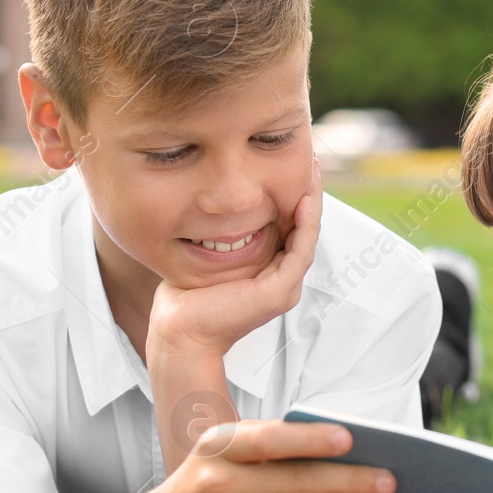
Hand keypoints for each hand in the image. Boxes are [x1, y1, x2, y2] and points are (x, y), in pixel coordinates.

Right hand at [141, 419, 394, 492]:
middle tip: (386, 480)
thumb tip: (338, 448)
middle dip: (349, 481)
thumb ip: (268, 443)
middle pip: (297, 481)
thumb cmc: (209, 481)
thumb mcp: (223, 451)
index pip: (270, 439)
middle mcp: (217, 483)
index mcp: (218, 445)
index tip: (349, 439)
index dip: (311, 440)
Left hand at [148, 159, 323, 358]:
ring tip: (312, 172)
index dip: (295, 198)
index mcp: (270, 275)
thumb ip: (224, 237)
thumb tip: (221, 207)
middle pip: (305, 230)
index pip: (292, 230)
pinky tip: (303, 199)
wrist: (179, 332)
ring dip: (313, 203)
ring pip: (308, 237)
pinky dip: (305, 224)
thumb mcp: (208, 257)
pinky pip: (301, 250)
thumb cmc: (186, 299)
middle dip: (309, 193)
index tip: (293, 167)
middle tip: (310, 161)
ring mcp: (284, 288)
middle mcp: (282, 281)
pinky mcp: (279, 291)